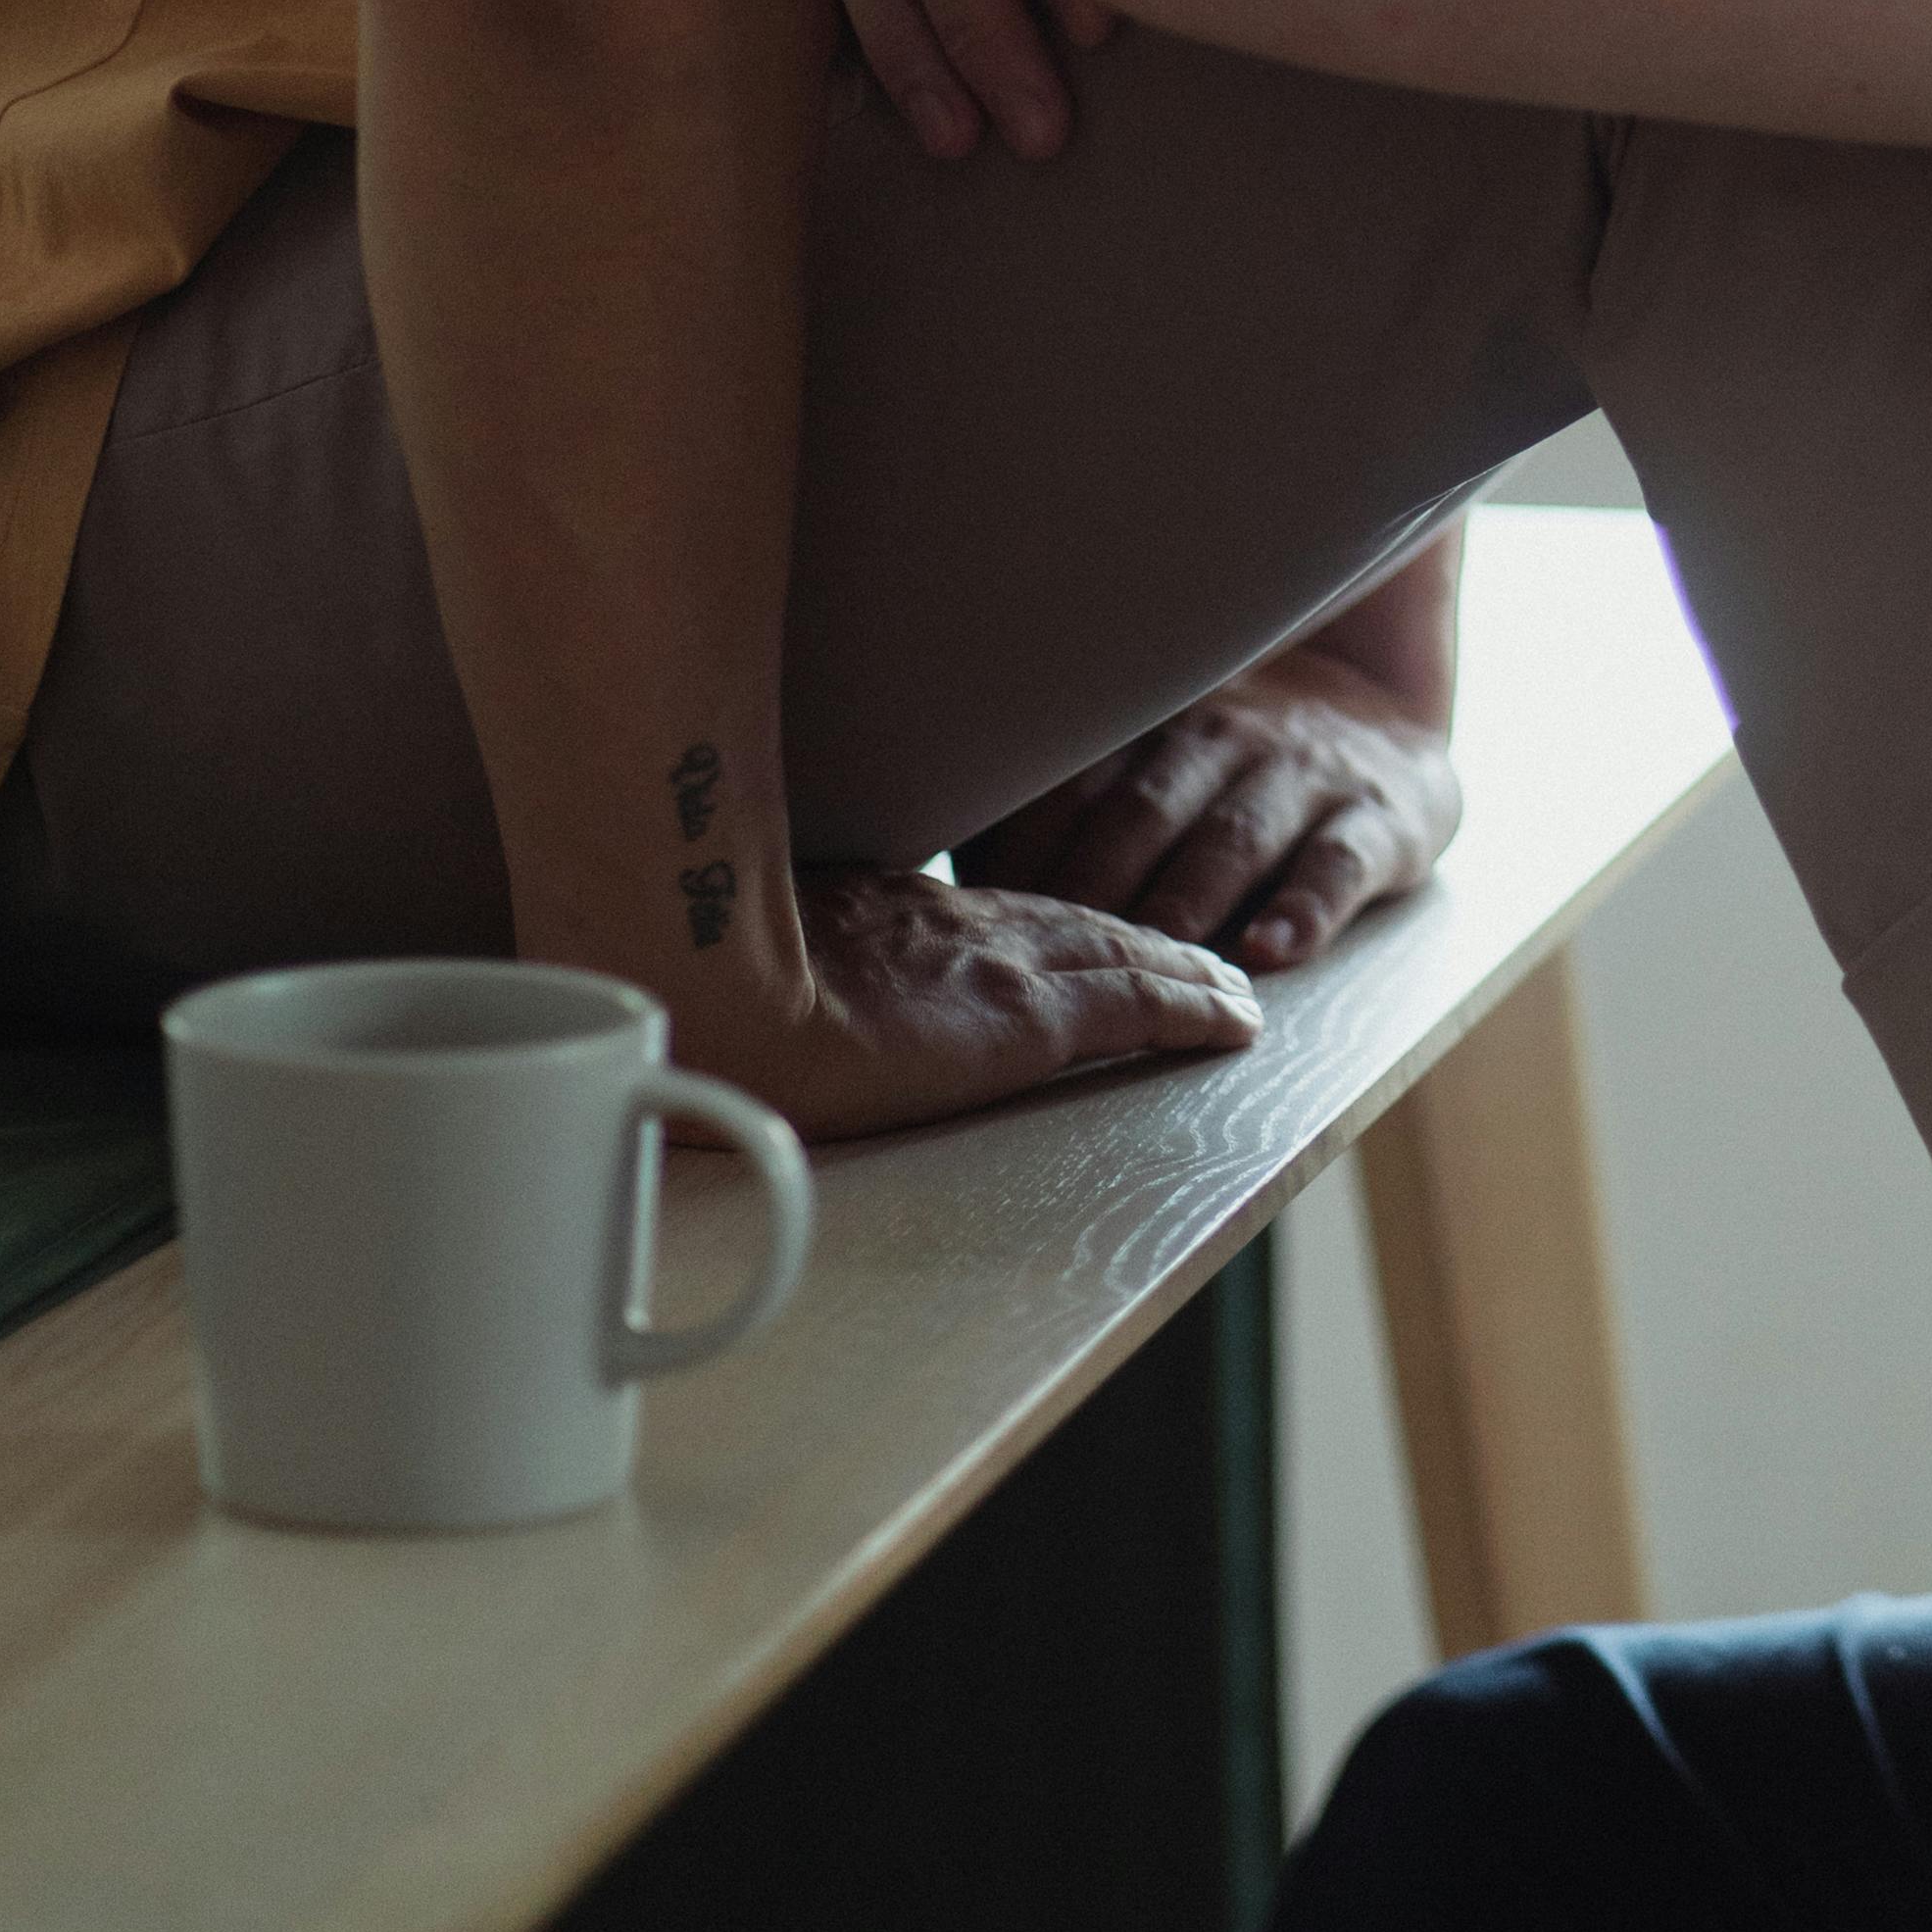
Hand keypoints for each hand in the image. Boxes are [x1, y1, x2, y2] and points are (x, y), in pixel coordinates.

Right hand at [711, 861, 1266, 1144]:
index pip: (988, 912)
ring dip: (1182, 963)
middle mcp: (953, 919)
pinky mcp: (1027, 1015)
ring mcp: (995, 961)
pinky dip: (1196, 1007)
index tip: (1077, 930)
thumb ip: (762, 955)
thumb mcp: (725, 953)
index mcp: (881, 908)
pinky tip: (1238, 1022)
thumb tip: (730, 980)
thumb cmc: (693, 994)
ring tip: (1232, 983)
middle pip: (1070, 918)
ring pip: (1121, 951)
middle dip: (1136, 932)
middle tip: (1198, 950)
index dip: (1045, 921)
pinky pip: (1139, 1004)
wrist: (709, 1009)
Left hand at [958, 642, 1463, 970]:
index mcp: (1145, 729)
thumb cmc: (1226, 769)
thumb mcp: (1147, 755)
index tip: (967, 914)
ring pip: (1232, 838)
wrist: (1385, 721)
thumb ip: (1058, 803)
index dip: (1018, 847)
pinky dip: (1306, 908)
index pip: (1069, 784)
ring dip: (1186, 900)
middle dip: (1089, 885)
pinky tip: (1272, 952)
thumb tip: (926, 880)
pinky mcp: (1377, 819)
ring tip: (1152, 962)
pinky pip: (1338, 864)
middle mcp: (1219, 739)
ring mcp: (1300, 777)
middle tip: (1040, 960)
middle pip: (1140, 814)